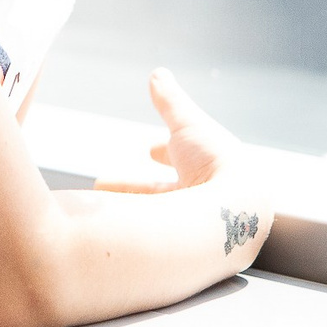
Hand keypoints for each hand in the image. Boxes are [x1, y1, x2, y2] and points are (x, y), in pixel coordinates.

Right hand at [94, 70, 272, 264]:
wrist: (234, 212)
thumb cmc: (216, 163)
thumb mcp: (187, 124)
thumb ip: (169, 100)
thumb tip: (157, 74)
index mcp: (207, 169)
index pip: (181, 160)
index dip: (164, 152)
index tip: (150, 150)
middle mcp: (202, 200)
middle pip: (162, 193)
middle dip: (131, 187)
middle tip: (101, 183)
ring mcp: (192, 228)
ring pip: (154, 218)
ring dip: (123, 209)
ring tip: (93, 208)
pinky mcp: (180, 253)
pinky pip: (147, 241)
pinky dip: (125, 232)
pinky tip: (104, 234)